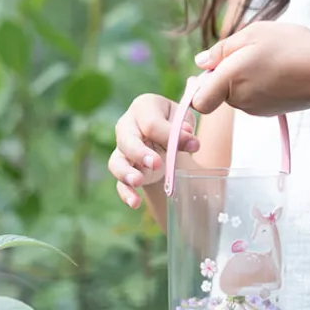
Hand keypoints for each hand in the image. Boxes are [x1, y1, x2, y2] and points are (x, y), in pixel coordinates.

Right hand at [109, 93, 199, 208]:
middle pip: (127, 140)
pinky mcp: (124, 169)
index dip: (170, 135)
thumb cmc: (175, 123)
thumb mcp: (184, 120)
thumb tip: (189, 138)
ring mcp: (122, 149)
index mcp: (143, 107)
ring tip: (138, 182)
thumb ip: (185, 128)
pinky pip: (119, 183)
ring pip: (116, 162)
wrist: (166, 136)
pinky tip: (134, 203)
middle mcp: (127, 126)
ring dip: (126, 173)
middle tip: (156, 163)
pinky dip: (126, 193)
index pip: (151, 123)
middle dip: (140, 153)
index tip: (193, 144)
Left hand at [190, 21, 309, 116]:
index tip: (212, 69)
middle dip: (226, 73)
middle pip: (218, 91)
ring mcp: (255, 109)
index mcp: (231, 79)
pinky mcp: (269, 111)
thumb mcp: (254, 33)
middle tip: (252, 51)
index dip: (199, 86)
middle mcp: (240, 100)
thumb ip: (223, 49)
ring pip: (236, 93)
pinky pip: (253, 97)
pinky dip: (259, 84)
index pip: (199, 101)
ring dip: (244, 77)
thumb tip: (201, 62)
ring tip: (270, 58)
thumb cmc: (293, 47)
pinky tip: (279, 70)